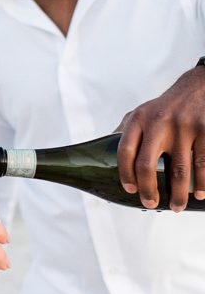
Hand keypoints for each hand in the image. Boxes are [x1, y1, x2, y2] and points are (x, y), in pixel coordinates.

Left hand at [115, 63, 204, 210]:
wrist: (196, 87)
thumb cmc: (162, 108)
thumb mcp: (139, 114)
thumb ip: (123, 132)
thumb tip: (100, 155)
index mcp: (138, 120)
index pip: (124, 151)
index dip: (125, 174)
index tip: (129, 190)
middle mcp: (158, 122)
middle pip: (147, 165)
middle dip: (148, 190)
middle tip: (151, 204)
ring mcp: (183, 126)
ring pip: (179, 169)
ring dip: (178, 193)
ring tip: (176, 206)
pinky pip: (203, 162)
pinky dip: (202, 182)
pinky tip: (200, 194)